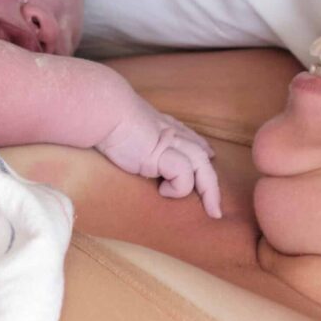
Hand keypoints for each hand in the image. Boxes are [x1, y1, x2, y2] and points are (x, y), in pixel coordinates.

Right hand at [96, 103, 222, 218]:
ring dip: (209, 189)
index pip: (187, 136)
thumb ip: (130, 133)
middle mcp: (169, 133)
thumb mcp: (122, 125)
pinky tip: (163, 191)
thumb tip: (119, 139)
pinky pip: (183, 173)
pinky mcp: (163, 155)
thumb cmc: (105, 117)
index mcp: (160, 125)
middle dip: (211, 180)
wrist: (104, 111)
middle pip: (199, 154)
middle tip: (215, 204)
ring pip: (201, 164)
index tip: (209, 154)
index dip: (200, 146)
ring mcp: (169, 143)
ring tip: (211, 209)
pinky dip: (179, 187)